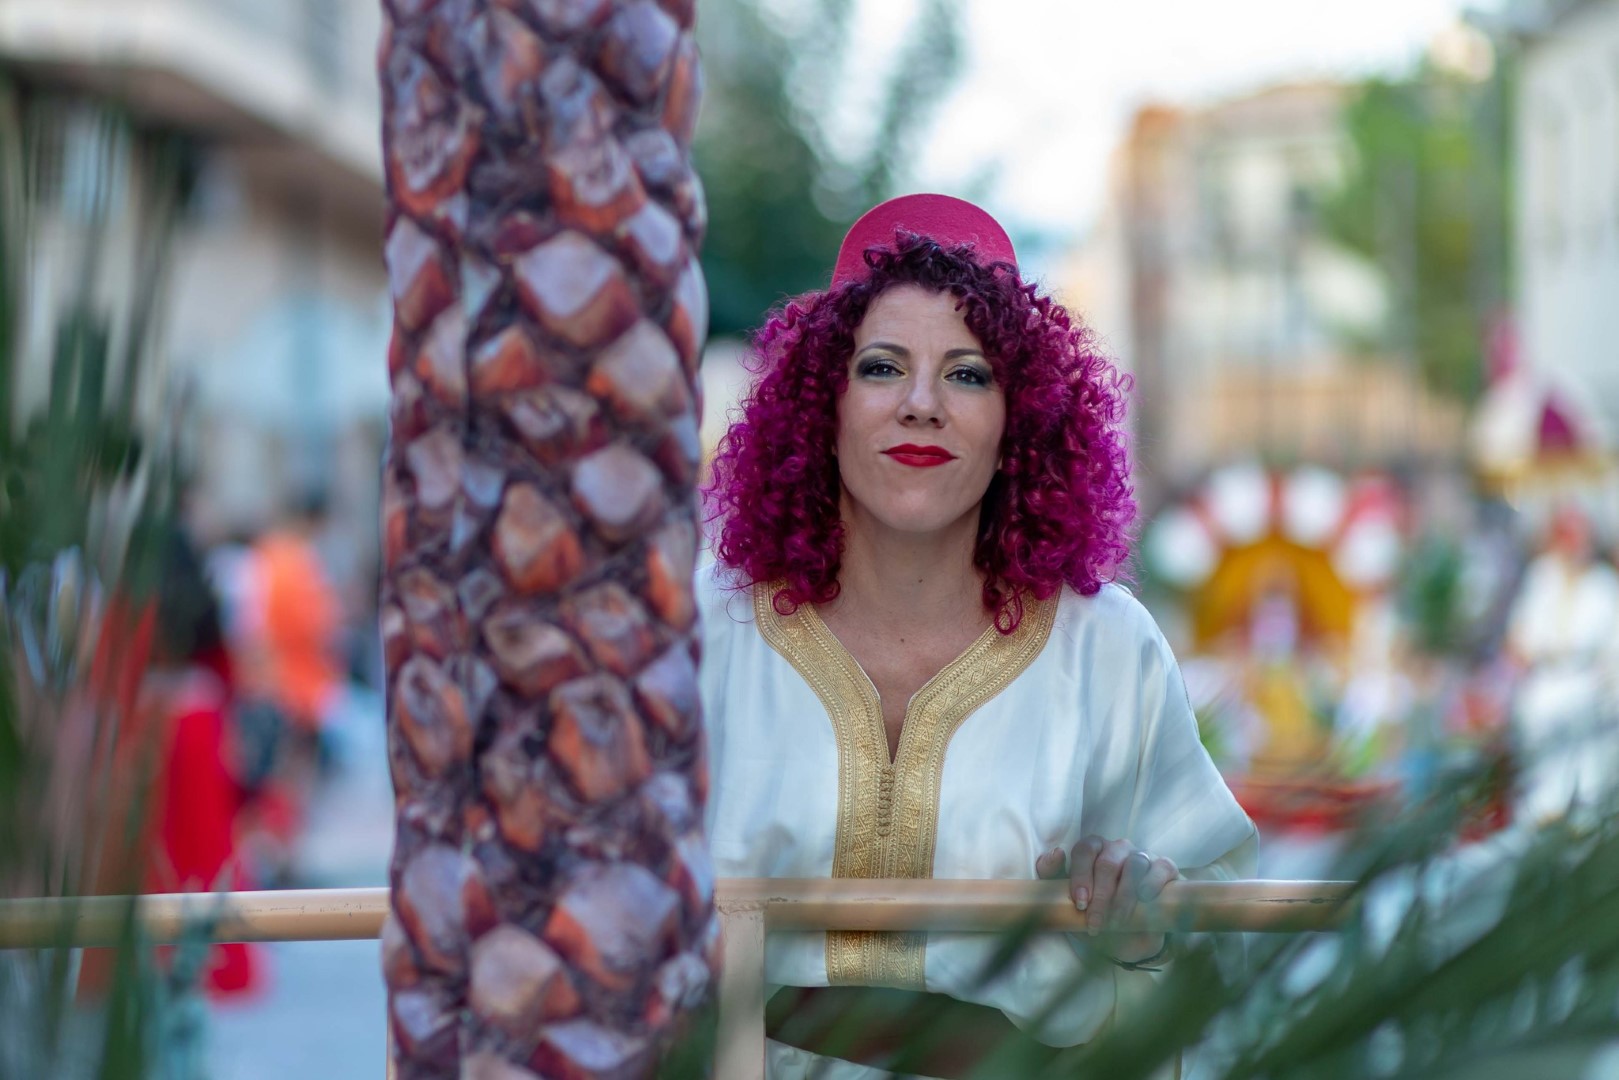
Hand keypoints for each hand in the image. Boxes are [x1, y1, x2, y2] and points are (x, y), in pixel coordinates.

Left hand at [1036, 835, 1177, 963]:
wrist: (1130, 937)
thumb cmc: (1096, 911)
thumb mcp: (1069, 899)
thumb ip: (1052, 875)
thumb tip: (1055, 853)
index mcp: (1093, 849)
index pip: (1084, 850)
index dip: (1081, 875)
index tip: (1079, 903)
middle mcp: (1118, 848)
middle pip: (1108, 862)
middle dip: (1101, 896)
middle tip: (1096, 923)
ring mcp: (1143, 856)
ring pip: (1134, 866)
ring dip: (1124, 898)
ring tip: (1117, 922)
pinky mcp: (1165, 867)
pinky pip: (1161, 868)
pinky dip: (1152, 883)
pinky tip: (1145, 900)